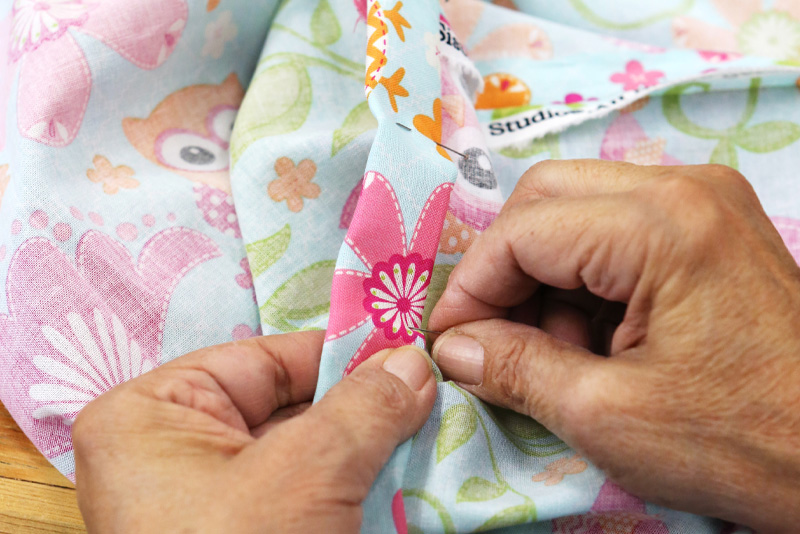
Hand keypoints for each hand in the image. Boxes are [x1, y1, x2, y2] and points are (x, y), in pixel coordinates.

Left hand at [72, 332, 435, 532]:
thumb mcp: (306, 472)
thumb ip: (364, 407)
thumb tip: (413, 362)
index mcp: (154, 413)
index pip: (266, 359)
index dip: (342, 352)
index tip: (410, 348)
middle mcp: (176, 451)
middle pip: (291, 406)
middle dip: (366, 407)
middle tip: (436, 395)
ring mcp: (212, 501)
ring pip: (309, 454)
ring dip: (371, 452)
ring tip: (437, 432)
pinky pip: (310, 498)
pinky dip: (358, 491)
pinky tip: (411, 480)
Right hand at [428, 160, 799, 533]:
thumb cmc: (744, 443)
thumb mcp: (607, 415)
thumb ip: (515, 369)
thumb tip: (452, 349)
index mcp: (661, 224)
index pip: (523, 231)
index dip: (471, 288)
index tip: (448, 342)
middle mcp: (684, 188)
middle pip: (546, 199)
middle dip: (505, 270)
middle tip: (491, 337)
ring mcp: (704, 202)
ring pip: (577, 211)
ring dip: (544, 278)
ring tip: (553, 352)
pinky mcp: (712, 227)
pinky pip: (617, 232)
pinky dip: (585, 281)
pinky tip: (593, 341)